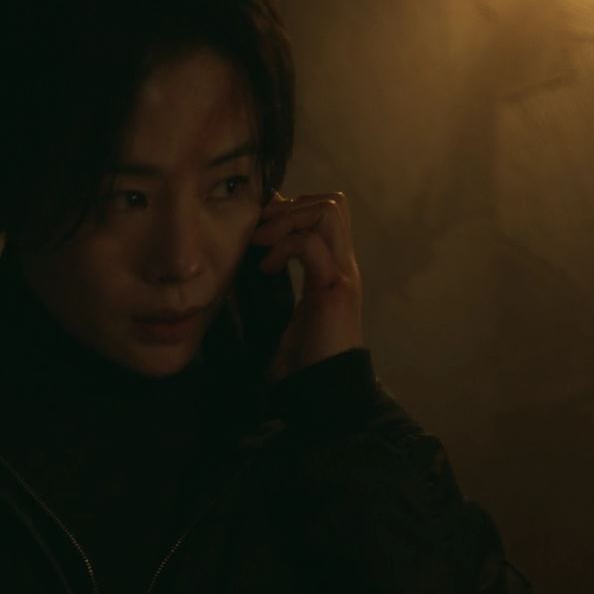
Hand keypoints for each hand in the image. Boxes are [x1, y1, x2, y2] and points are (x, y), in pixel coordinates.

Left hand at [250, 191, 364, 381]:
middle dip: (291, 206)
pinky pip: (310, 244)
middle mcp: (343, 264)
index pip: (326, 210)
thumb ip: (277, 278)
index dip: (292, 207)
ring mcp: (343, 274)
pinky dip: (283, 247)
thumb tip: (249, 256)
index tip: (260, 229)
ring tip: (262, 244)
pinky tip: (266, 268)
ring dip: (288, 219)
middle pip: (333, 202)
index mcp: (333, 266)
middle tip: (261, 232)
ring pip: (328, 212)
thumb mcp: (285, 308)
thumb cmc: (302, 357)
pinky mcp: (335, 289)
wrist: (323, 391)